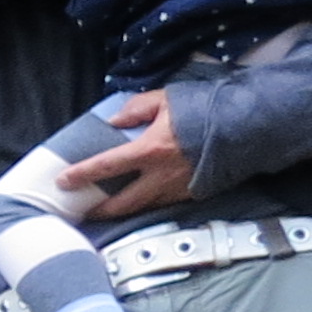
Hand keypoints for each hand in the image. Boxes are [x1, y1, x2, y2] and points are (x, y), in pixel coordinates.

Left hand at [55, 92, 195, 217]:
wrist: (248, 126)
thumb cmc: (206, 109)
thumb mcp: (166, 99)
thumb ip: (136, 109)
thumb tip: (114, 122)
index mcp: (150, 150)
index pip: (106, 166)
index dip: (81, 175)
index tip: (63, 182)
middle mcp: (161, 175)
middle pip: (122, 202)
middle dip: (99, 210)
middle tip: (83, 211)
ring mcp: (179, 189)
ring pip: (144, 207)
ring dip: (124, 210)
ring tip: (108, 209)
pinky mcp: (194, 194)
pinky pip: (165, 203)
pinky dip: (149, 204)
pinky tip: (141, 201)